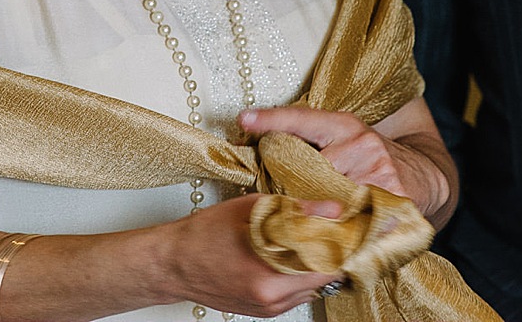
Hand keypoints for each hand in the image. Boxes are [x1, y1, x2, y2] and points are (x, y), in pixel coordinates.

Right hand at [160, 193, 343, 316]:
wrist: (173, 263)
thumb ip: (296, 210)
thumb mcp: (251, 211)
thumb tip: (332, 209)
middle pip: (324, 280)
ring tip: (311, 240)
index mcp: (270, 276)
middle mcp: (272, 299)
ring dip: (316, 266)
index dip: (343, 245)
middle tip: (333, 230)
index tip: (349, 229)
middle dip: (331, 254)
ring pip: (311, 288)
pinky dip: (299, 275)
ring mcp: (268, 308)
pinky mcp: (264, 311)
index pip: (329, 267)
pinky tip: (290, 255)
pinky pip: (295, 294)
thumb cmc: (204, 235)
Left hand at [239, 105, 452, 219]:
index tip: (244, 119)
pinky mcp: (393, 201)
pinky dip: (339, 238)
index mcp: (345, 126)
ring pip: (329, 203)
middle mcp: (362, 145)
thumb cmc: (370, 159)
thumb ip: (310, 141)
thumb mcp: (343, 139)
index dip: (272, 119)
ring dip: (313, 221)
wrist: (424, 175)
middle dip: (292, 193)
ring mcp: (379, 173)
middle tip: (278, 210)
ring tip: (301, 234)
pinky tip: (330, 246)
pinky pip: (354, 225)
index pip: (304, 119)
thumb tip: (256, 137)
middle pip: (309, 172)